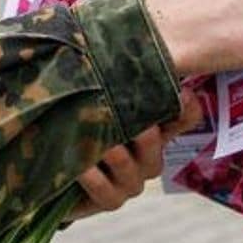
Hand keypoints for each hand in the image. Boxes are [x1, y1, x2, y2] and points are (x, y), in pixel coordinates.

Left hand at [66, 88, 201, 221]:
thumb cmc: (76, 126)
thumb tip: (110, 42)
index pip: (185, 117)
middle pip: (156, 143)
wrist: (54, 170)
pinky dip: (94, 180)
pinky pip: (109, 194)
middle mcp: (148, 155)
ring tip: (99, 144)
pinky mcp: (111, 201)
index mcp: (152, 127)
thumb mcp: (92, 101)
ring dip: (115, 155)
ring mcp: (131, 180)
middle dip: (142, 133)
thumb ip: (108, 82)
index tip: (180, 93)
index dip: (187, 107)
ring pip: (134, 169)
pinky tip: (81, 168)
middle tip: (124, 120)